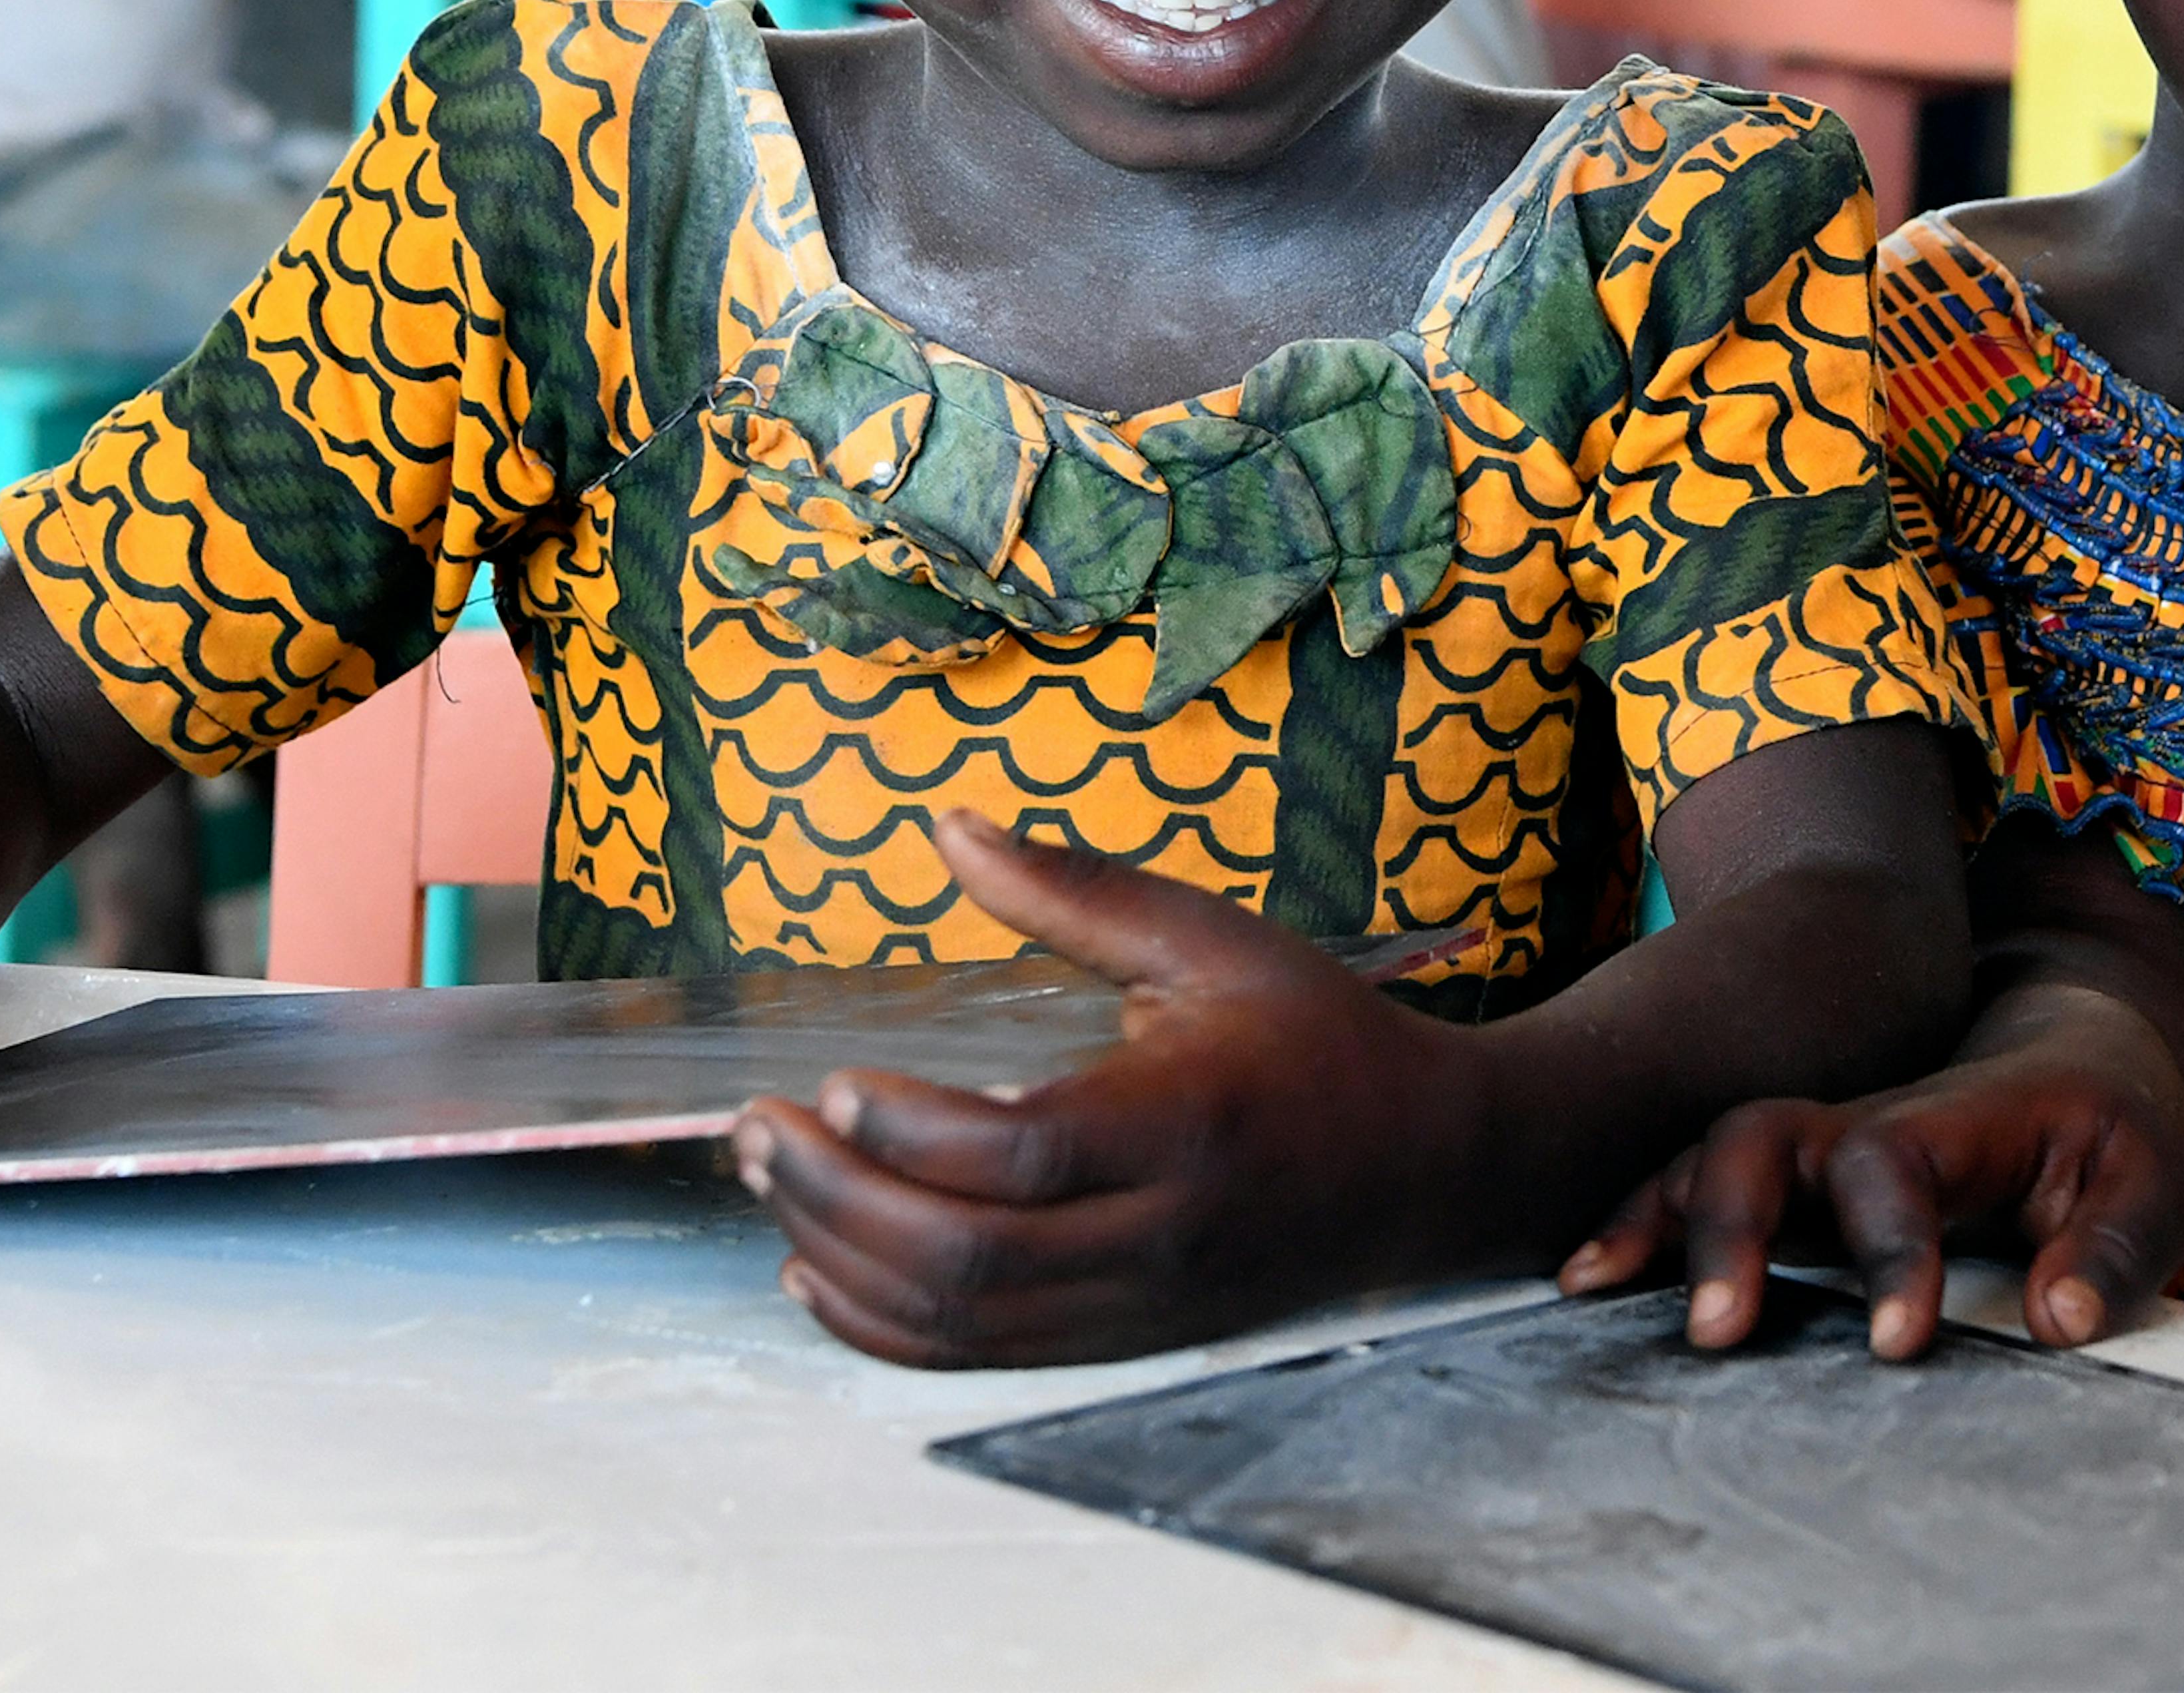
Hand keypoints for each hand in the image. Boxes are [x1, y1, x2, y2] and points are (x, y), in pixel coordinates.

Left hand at [726, 811, 1487, 1368]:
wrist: (1426, 1171)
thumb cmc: (1318, 1039)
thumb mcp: (1212, 940)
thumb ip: (1075, 892)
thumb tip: (946, 825)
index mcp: (1190, 1125)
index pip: (1023, 1155)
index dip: (911, 1129)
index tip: (838, 1079)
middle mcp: (1160, 1236)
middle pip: (965, 1252)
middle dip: (835, 1193)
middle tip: (757, 1126)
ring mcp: (1137, 1306)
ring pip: (957, 1317)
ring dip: (838, 1254)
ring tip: (770, 1172)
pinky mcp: (1119, 1341)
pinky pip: (974, 1358)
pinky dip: (879, 1326)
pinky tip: (814, 1267)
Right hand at [1553, 988, 2183, 1362]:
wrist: (2082, 1064)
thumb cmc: (2114, 1131)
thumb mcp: (2154, 1181)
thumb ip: (2113, 1247)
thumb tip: (2057, 1322)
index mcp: (1954, 1122)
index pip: (1893, 1164)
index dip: (1885, 1246)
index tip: (1899, 1344)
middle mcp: (1864, 1125)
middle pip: (1763, 1136)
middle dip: (1731, 1227)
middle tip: (1722, 1331)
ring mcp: (1818, 1153)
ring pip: (1709, 1155)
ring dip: (1651, 1217)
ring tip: (1592, 1292)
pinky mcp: (1794, 1187)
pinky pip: (1694, 1186)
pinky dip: (1635, 1224)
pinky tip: (1585, 1279)